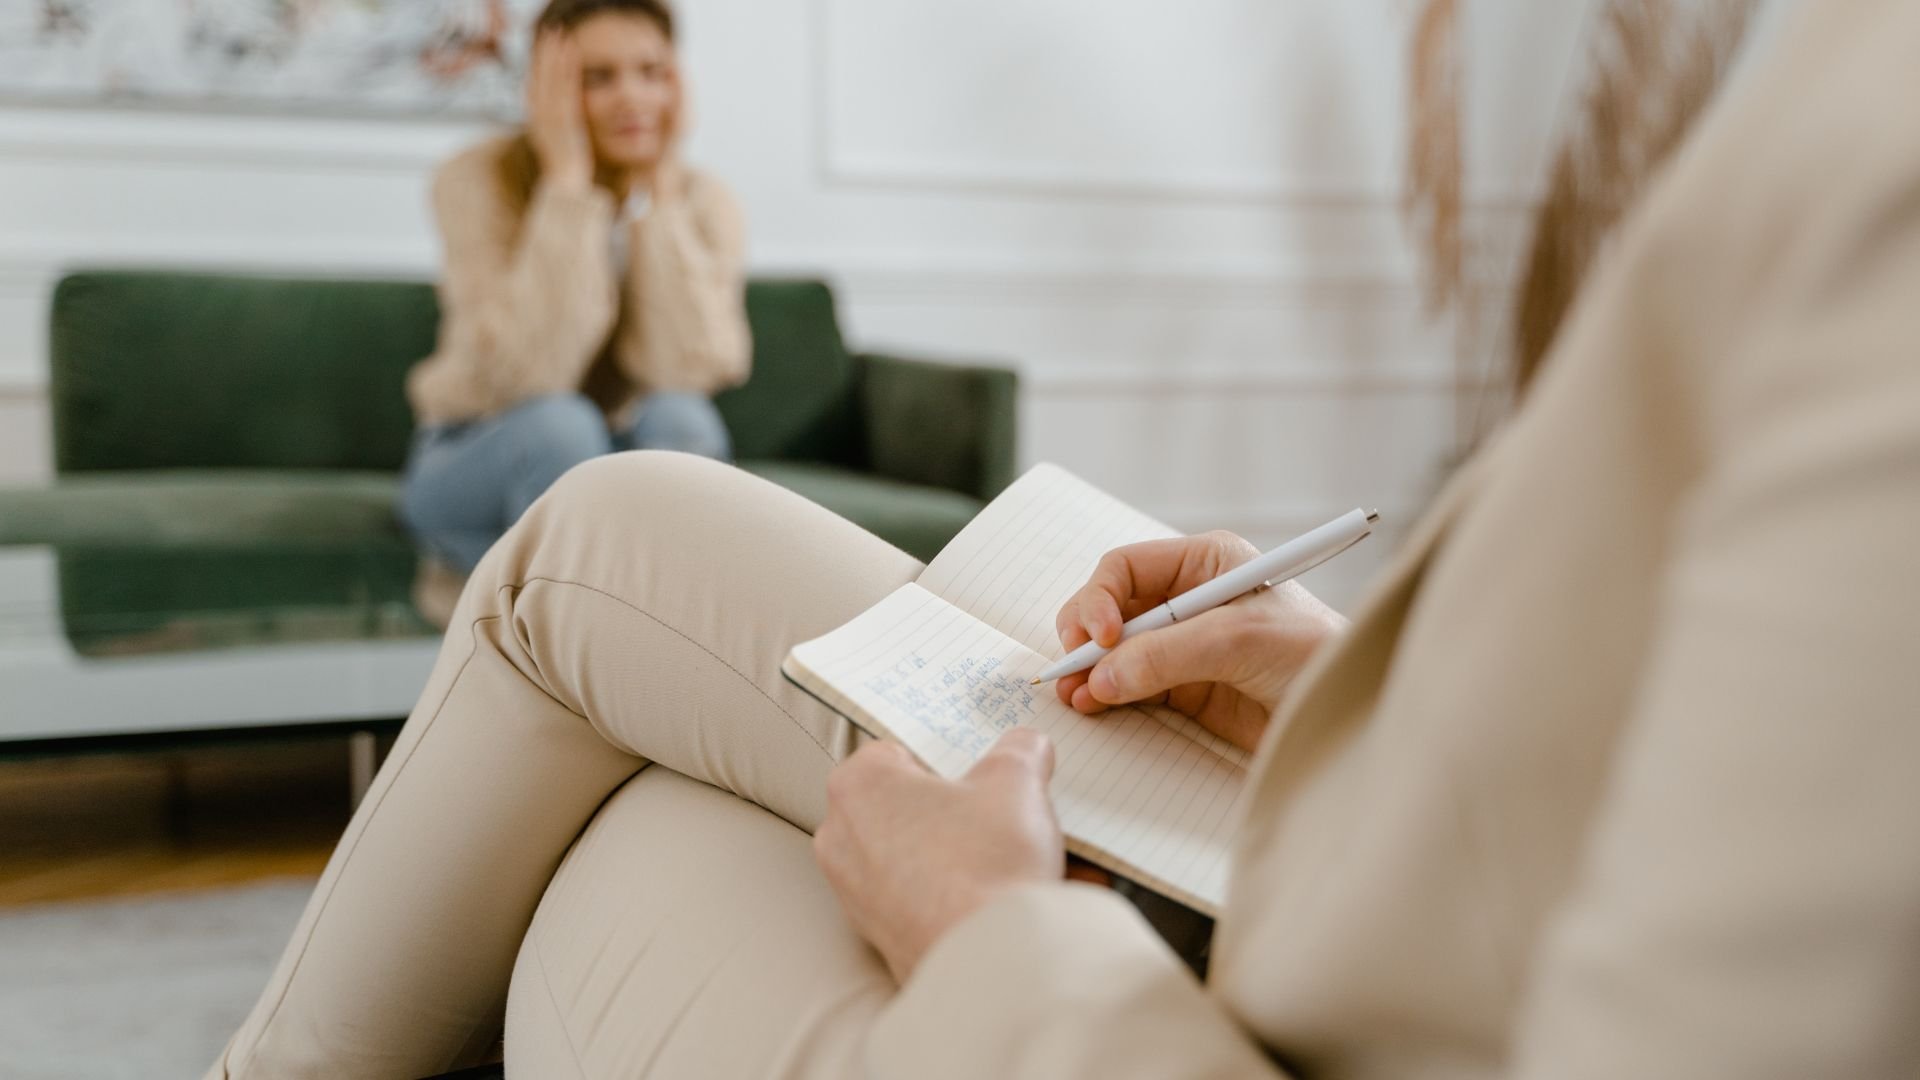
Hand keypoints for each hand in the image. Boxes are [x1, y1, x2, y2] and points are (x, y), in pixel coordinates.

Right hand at [527, 30, 592, 190]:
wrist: (565, 189)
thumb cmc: (566, 170)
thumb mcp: (559, 144)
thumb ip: (557, 128)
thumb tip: (561, 118)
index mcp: (535, 122)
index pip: (533, 86)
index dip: (538, 64)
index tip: (544, 46)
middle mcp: (537, 117)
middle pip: (538, 77)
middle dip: (544, 52)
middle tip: (551, 32)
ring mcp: (548, 119)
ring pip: (549, 79)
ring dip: (555, 55)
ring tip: (562, 35)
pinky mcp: (563, 122)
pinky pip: (564, 90)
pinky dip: (567, 70)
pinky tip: (573, 54)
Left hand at [813, 730, 1063, 981]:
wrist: (990, 958)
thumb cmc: (987, 863)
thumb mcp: (1017, 782)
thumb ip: (1019, 751)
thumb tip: (1026, 747)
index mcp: (859, 785)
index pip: (897, 751)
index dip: (943, 759)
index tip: (975, 771)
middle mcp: (840, 838)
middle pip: (899, 804)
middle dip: (942, 807)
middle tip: (991, 812)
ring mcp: (852, 893)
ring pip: (906, 853)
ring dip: (944, 851)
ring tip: (994, 857)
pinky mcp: (875, 936)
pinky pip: (911, 898)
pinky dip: (942, 894)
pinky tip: (983, 895)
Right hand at [1053, 531, 1345, 753]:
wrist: (1349, 713)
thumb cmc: (1313, 654)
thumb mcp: (1238, 641)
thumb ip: (1167, 655)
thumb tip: (1103, 676)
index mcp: (1204, 563)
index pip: (1126, 568)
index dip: (1100, 598)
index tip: (1097, 637)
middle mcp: (1187, 599)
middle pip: (1110, 607)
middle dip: (1086, 635)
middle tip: (1073, 667)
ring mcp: (1183, 645)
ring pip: (1114, 650)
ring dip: (1089, 669)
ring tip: (1074, 695)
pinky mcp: (1185, 688)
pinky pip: (1130, 685)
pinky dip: (1106, 694)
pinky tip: (1093, 705)